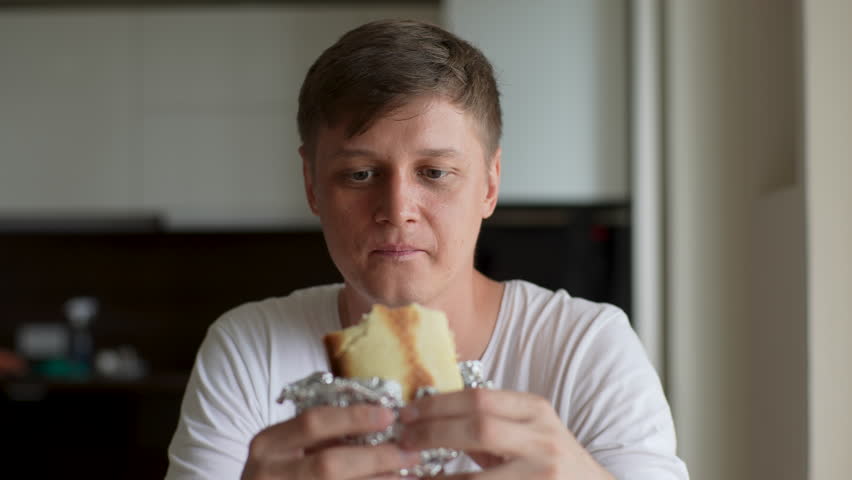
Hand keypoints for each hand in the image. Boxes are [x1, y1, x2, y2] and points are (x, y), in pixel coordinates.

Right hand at [241, 404, 420, 479]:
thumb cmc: (282, 471)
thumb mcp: (289, 448)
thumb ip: (323, 436)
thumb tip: (381, 421)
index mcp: (268, 444)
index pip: (314, 422)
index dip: (354, 417)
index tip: (389, 416)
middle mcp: (268, 474)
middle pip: (329, 465)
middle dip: (375, 458)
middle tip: (410, 453)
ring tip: (411, 476)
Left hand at [397, 389, 613, 478]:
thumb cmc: (548, 460)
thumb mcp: (527, 431)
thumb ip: (489, 422)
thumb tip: (430, 416)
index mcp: (536, 410)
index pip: (480, 398)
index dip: (438, 404)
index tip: (408, 412)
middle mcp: (542, 439)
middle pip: (478, 427)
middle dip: (433, 432)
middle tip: (403, 438)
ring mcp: (540, 473)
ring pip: (476, 477)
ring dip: (435, 477)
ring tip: (407, 470)